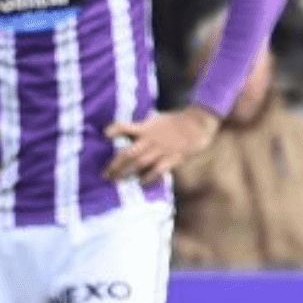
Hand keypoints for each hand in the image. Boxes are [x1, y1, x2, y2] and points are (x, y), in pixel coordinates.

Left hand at [104, 106, 220, 183]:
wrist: (198, 124)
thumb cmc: (177, 122)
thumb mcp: (158, 119)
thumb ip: (145, 127)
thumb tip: (132, 132)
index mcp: (146, 128)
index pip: (126, 127)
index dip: (115, 130)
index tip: (104, 134)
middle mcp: (150, 139)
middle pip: (128, 153)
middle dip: (115, 165)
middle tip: (105, 175)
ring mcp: (160, 150)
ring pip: (139, 164)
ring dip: (126, 173)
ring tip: (117, 181)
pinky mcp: (171, 159)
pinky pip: (157, 171)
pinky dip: (148, 178)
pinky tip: (141, 183)